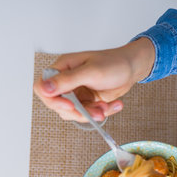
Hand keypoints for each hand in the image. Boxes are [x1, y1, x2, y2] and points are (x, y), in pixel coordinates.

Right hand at [33, 38, 154, 122]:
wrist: (133, 68)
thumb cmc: (114, 63)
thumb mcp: (91, 71)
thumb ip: (67, 80)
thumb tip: (44, 88)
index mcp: (62, 68)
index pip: (43, 89)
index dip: (53, 100)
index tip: (70, 105)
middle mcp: (67, 81)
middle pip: (58, 105)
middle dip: (78, 112)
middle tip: (95, 112)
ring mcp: (77, 92)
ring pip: (74, 113)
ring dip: (92, 113)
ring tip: (106, 107)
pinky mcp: (88, 101)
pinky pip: (88, 113)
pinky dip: (102, 112)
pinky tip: (114, 104)